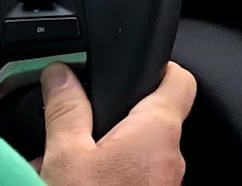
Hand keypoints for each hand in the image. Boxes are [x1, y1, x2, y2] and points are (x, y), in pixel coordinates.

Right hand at [35, 60, 196, 185]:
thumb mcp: (66, 157)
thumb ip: (66, 109)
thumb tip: (62, 74)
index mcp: (157, 130)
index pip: (179, 79)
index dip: (157, 67)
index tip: (132, 68)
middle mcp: (171, 159)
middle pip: (152, 119)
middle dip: (117, 118)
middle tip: (81, 121)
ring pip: (140, 155)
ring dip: (110, 153)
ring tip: (70, 162)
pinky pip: (136, 182)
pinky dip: (112, 179)